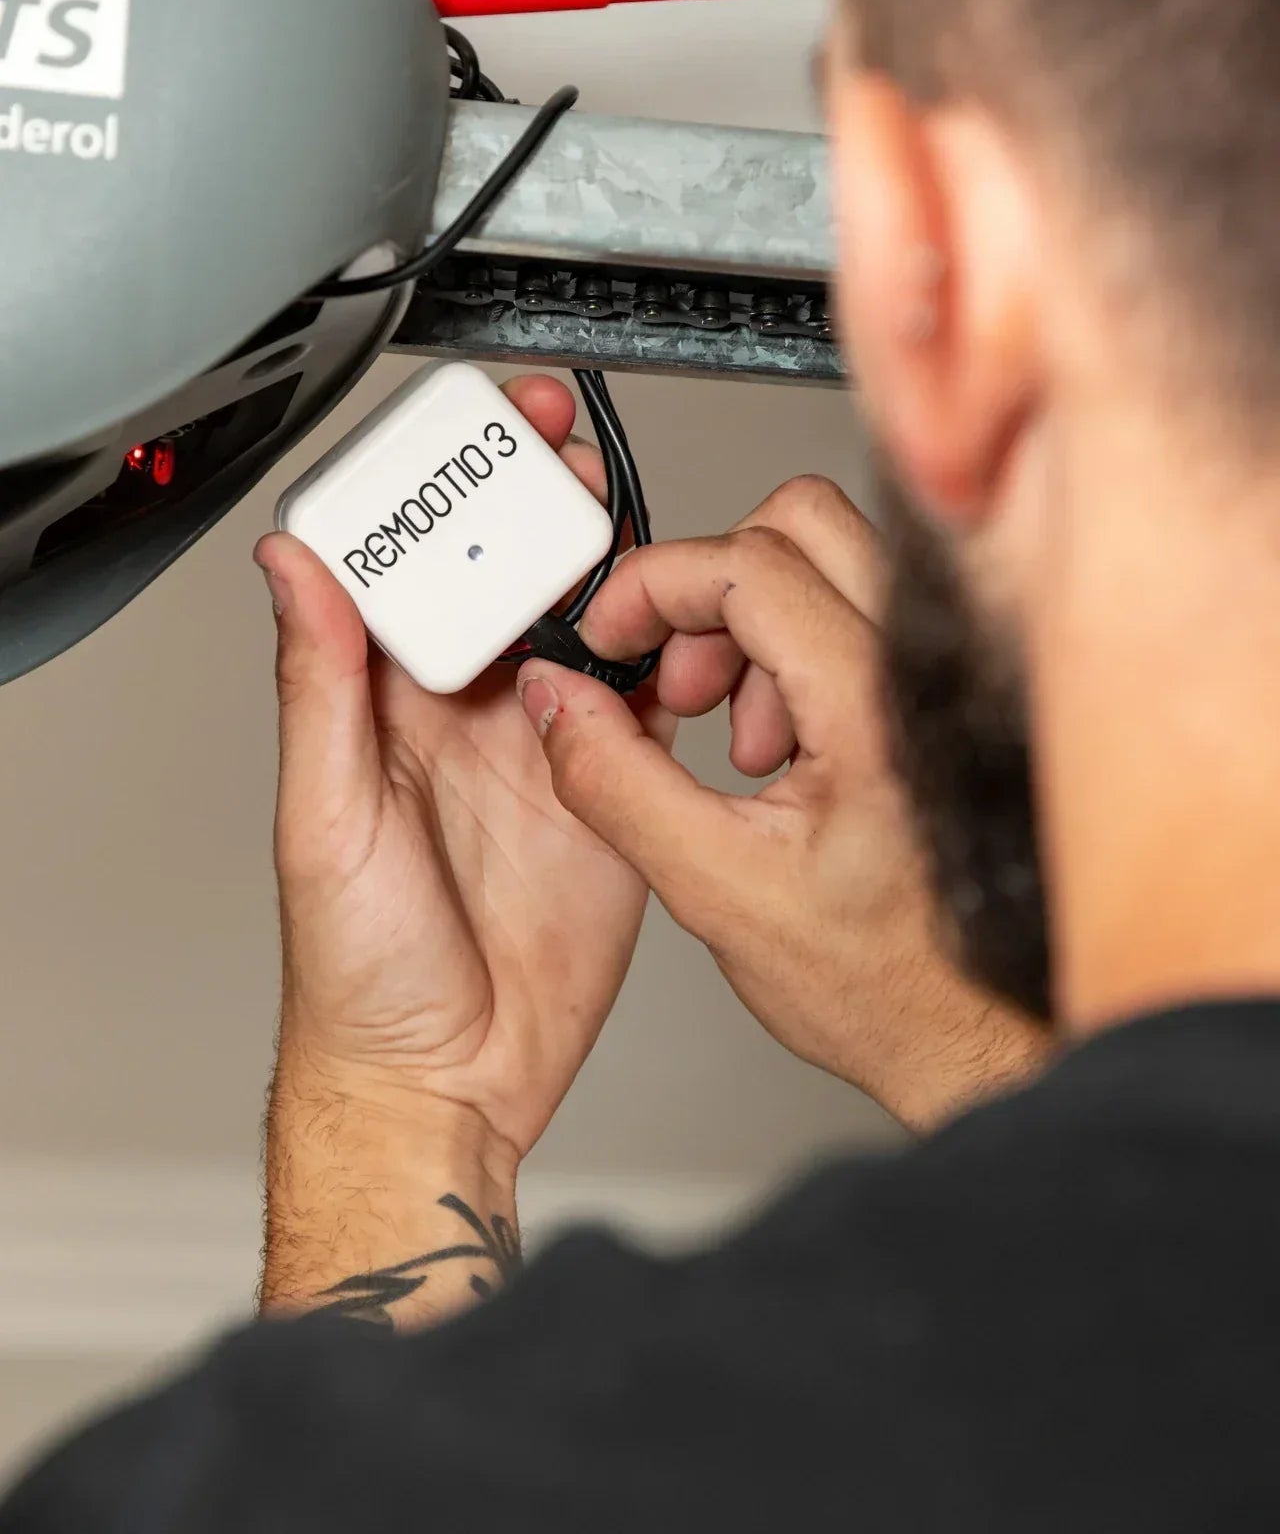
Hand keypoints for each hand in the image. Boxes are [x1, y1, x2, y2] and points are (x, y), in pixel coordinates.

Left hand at [256, 375, 667, 1164]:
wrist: (450, 1080)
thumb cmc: (360, 972)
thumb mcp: (324, 818)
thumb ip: (320, 687)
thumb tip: (291, 565)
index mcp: (388, 706)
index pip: (418, 569)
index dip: (446, 492)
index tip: (475, 435)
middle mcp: (470, 714)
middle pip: (513, 577)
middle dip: (539, 501)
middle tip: (564, 450)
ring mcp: (545, 747)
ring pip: (590, 624)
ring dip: (612, 567)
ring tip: (628, 525)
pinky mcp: (612, 789)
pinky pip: (651, 702)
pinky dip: (674, 656)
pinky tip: (682, 623)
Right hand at [519, 477, 1049, 1133]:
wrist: (982, 1040)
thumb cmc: (887, 987)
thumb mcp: (715, 892)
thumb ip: (617, 783)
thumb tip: (558, 701)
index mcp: (877, 709)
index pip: (753, 563)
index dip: (657, 585)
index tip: (612, 634)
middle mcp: (930, 667)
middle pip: (802, 519)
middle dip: (712, 585)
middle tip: (682, 679)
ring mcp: (949, 671)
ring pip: (833, 554)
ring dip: (754, 623)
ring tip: (738, 741)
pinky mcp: (946, 690)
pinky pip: (861, 606)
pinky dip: (797, 647)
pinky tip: (780, 750)